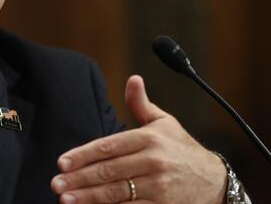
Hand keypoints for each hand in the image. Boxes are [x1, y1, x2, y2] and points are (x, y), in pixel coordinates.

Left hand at [50, 75, 225, 202]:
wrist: (215, 182)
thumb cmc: (182, 149)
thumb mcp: (165, 123)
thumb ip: (141, 104)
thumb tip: (133, 78)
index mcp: (150, 138)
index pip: (109, 147)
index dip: (83, 155)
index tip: (62, 162)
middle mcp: (154, 161)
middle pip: (109, 171)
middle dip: (79, 178)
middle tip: (56, 183)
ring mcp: (159, 186)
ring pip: (116, 193)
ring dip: (88, 197)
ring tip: (65, 199)